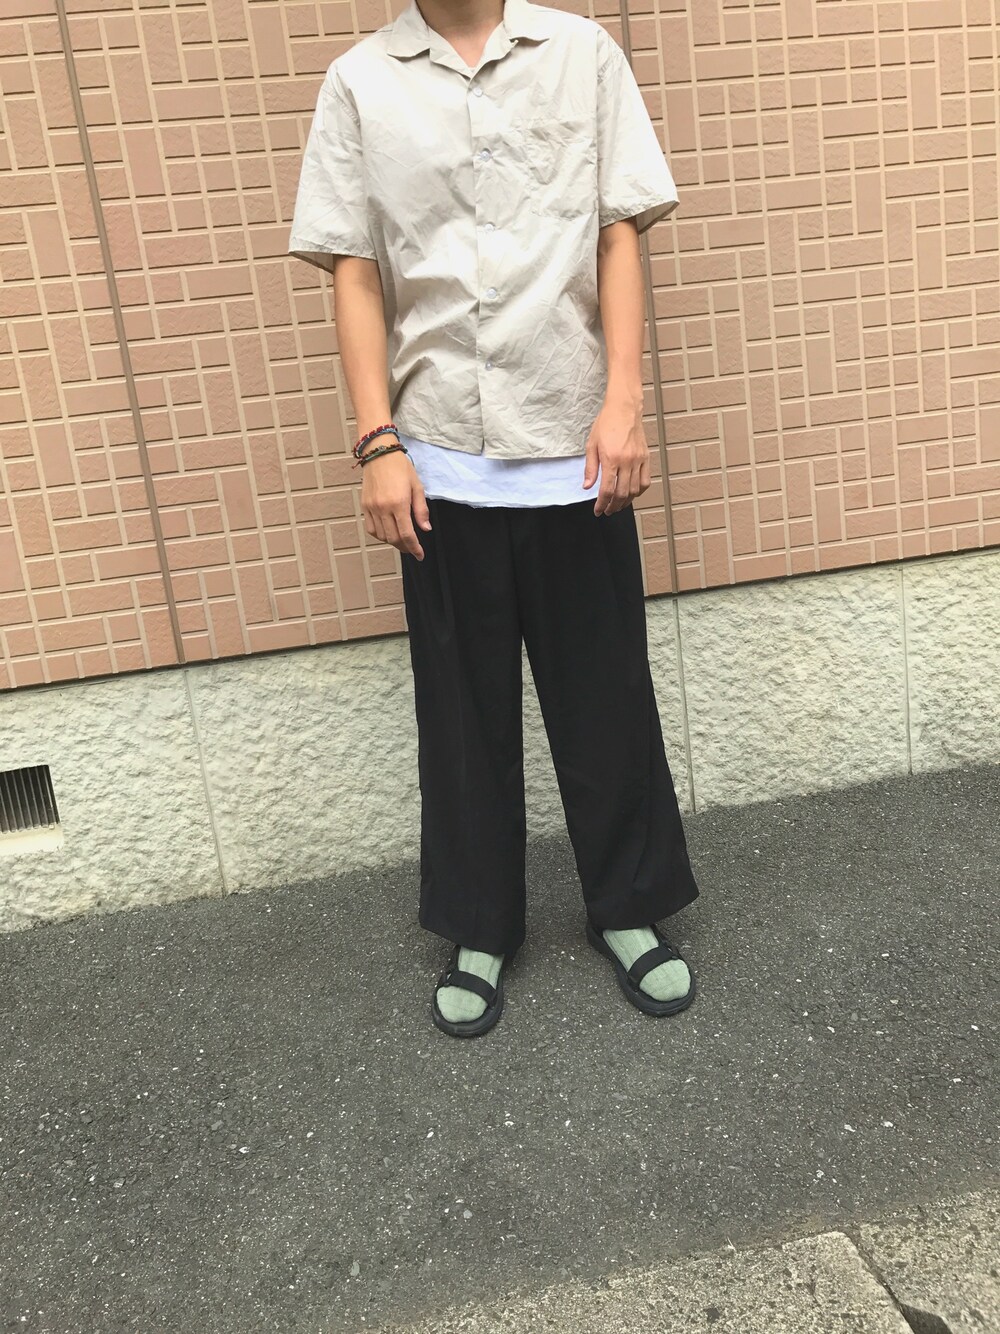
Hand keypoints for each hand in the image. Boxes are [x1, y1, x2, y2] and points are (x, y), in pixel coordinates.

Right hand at [360, 448, 431, 559]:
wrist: (379, 452)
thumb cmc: (401, 467)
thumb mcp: (417, 487)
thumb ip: (421, 510)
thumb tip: (425, 529)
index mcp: (399, 503)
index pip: (407, 534)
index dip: (415, 548)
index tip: (420, 555)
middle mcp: (383, 508)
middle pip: (394, 538)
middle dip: (405, 547)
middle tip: (413, 548)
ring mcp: (372, 508)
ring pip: (382, 536)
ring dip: (393, 542)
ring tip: (402, 540)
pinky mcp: (365, 506)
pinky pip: (371, 528)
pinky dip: (380, 535)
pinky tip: (388, 532)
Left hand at [582, 396, 651, 515]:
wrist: (623, 409)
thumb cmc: (606, 424)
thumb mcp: (591, 445)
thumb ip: (590, 468)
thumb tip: (587, 486)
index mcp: (611, 459)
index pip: (607, 490)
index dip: (601, 504)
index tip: (598, 510)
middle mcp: (626, 461)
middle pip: (621, 494)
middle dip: (613, 506)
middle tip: (607, 510)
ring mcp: (638, 460)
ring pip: (634, 490)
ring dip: (626, 502)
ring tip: (618, 505)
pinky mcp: (645, 458)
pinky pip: (645, 481)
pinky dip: (639, 492)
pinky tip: (631, 494)